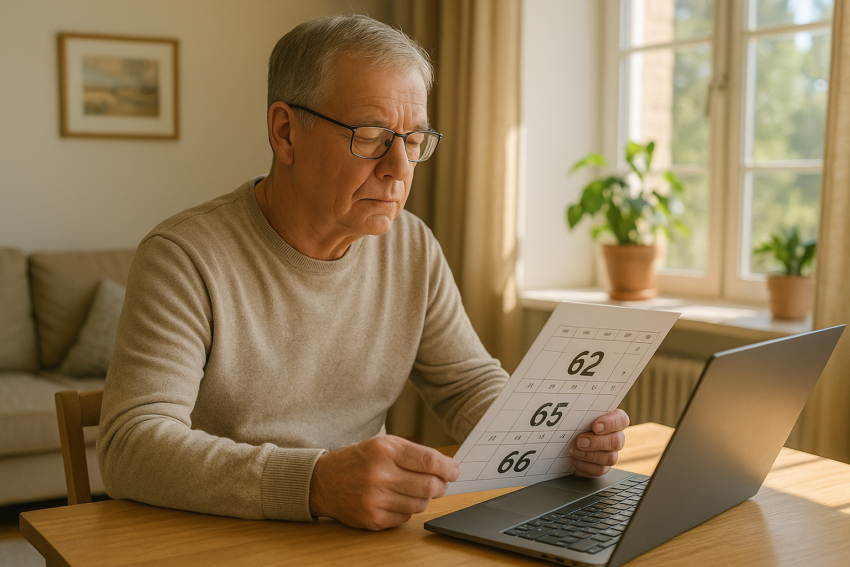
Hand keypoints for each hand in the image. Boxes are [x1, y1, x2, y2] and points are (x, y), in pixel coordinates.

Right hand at [309, 435, 459, 529]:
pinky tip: (397, 499)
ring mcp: (375, 499)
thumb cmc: (358, 460)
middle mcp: (379, 475)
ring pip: (420, 504)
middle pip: (429, 486)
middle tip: (441, 482)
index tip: (454, 470)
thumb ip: (414, 453)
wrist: (323, 482)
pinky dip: (407, 509)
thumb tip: (446, 468)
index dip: (448, 468)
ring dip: (424, 498)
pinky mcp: (372, 519)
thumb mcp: (383, 444)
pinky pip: (405, 517)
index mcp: (384, 451)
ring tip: (415, 489)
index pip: (429, 462)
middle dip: (441, 485)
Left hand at [570, 409, 629, 476]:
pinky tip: (575, 462)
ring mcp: (611, 453)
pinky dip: (585, 468)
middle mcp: (616, 437)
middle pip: (616, 442)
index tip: (595, 426)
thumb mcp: (581, 411)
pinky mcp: (603, 466)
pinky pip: (600, 471)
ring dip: (590, 456)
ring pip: (610, 459)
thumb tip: (572, 404)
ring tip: (574, 452)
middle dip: (596, 442)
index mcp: (614, 420)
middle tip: (579, 441)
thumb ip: (582, 409)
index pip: (621, 420)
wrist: (569, 434)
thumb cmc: (577, 419)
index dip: (610, 424)